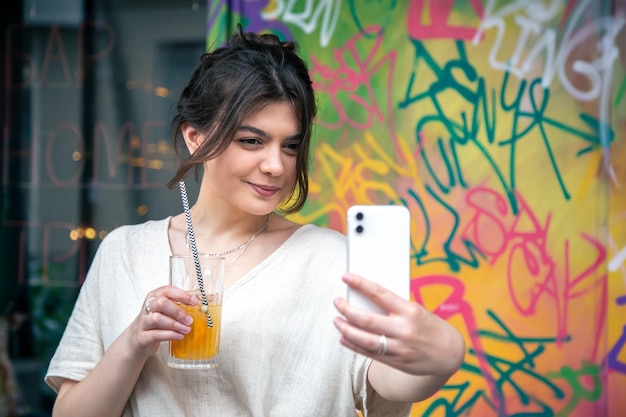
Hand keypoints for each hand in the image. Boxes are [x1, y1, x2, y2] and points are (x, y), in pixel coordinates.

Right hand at [124, 286, 197, 358]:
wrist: (136, 340)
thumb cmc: (155, 323)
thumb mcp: (164, 311)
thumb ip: (178, 306)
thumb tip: (200, 306)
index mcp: (154, 297)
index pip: (167, 290)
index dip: (182, 295)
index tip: (194, 302)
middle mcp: (147, 308)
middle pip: (161, 303)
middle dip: (178, 311)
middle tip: (190, 320)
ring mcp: (143, 323)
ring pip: (157, 319)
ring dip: (175, 324)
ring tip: (187, 329)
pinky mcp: (142, 337)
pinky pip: (155, 335)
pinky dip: (170, 335)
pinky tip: (180, 336)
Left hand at [333, 273, 463, 376]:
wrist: (450, 353)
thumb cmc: (430, 326)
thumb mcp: (416, 310)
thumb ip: (393, 307)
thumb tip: (365, 300)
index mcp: (409, 311)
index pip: (379, 293)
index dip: (360, 283)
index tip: (346, 277)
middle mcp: (403, 329)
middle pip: (366, 319)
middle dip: (347, 310)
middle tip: (337, 302)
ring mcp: (399, 347)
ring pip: (364, 339)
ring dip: (346, 329)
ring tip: (336, 321)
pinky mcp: (396, 361)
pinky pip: (369, 353)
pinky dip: (353, 345)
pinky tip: (343, 338)